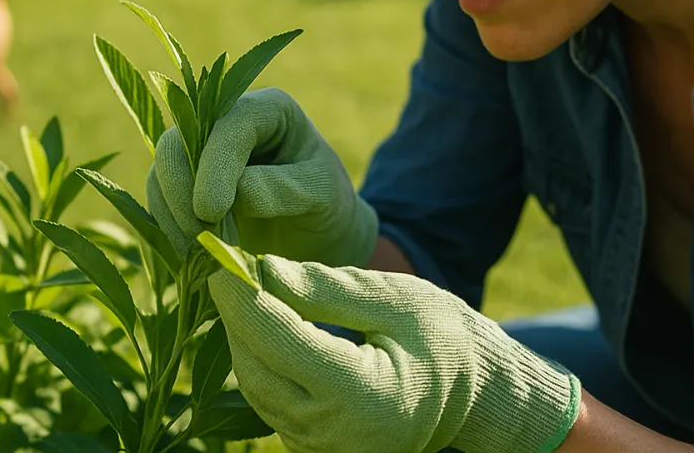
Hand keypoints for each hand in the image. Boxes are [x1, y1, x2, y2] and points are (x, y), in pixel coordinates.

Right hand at [146, 87, 377, 266]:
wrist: (315, 233)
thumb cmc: (326, 206)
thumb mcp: (321, 196)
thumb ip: (284, 190)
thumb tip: (238, 193)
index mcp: (269, 110)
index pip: (229, 126)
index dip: (214, 165)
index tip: (211, 211)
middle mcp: (227, 121)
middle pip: (178, 141)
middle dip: (181, 190)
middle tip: (199, 235)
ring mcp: (201, 152)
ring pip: (163, 171)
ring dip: (172, 213)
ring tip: (201, 249)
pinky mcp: (186, 183)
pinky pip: (160, 199)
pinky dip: (169, 226)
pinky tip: (192, 251)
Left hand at [208, 254, 581, 452]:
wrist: (472, 393)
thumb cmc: (444, 337)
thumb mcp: (394, 300)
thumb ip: (327, 288)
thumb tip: (263, 269)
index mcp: (364, 395)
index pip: (282, 342)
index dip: (245, 299)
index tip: (221, 260)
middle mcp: (335, 433)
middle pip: (258, 369)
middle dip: (237, 316)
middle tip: (226, 268)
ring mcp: (322, 448)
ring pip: (257, 388)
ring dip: (243, 338)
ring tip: (242, 288)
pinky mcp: (313, 447)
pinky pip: (270, 401)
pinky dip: (260, 360)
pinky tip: (262, 322)